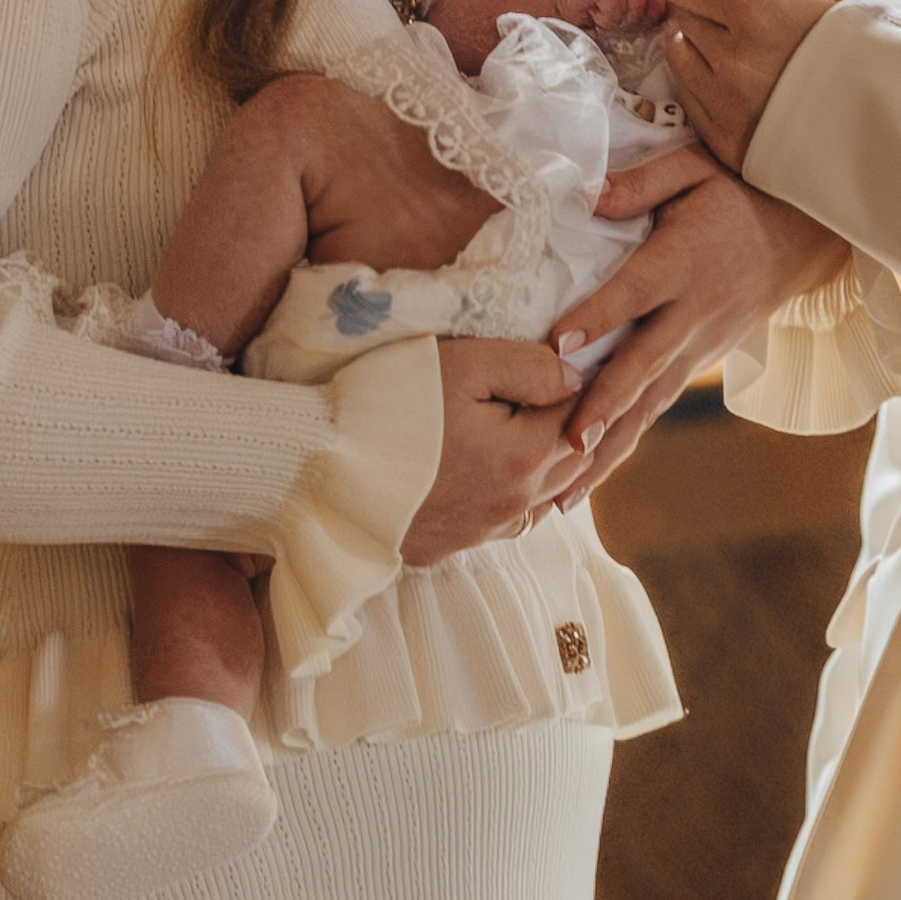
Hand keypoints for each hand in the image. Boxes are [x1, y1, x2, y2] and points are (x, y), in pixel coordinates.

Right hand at [401, 338, 580, 563]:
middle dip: (580, 420)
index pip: (582, 411)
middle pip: (575, 460)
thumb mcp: (463, 364)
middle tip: (575, 384)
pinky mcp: (451, 546)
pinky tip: (508, 469)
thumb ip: (529, 367)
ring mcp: (483, 532)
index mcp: (524, 456)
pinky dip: (524, 491)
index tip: (582, 352)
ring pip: (548, 496)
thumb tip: (577, 377)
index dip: (584, 377)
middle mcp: (514, 504)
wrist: (315, 471)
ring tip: (547, 422)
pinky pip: (512, 519)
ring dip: (556, 460)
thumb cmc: (387, 404)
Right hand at [548, 0, 659, 31]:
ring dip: (617, 20)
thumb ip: (654, 13)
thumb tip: (675, 24)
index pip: (668, 4)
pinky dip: (604, 19)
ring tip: (603, 8)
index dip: (650, 19)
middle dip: (634, 20)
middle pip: (655, 9)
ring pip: (637, 11)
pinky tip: (594, 7)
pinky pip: (617, 13)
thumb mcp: (633, 10)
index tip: (628, 13)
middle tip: (614, 12)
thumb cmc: (600, 5)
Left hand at [548, 144, 846, 491]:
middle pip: (644, 362)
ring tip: (566, 491)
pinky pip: (657, 407)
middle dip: (605, 405)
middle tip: (566, 443)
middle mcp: (693, 312)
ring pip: (650, 402)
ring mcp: (700, 346)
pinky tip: (589, 478)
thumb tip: (588, 196)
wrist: (798, 236)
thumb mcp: (694, 167)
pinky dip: (624, 443)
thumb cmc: (734, 194)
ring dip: (609, 446)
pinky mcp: (699, 365)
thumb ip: (642, 181)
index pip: (636, 291)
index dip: (598, 316)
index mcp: (684, 260)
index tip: (557, 344)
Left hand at [645, 0, 860, 173]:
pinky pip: (691, 98)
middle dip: (708, 2)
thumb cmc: (881, 50)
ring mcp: (725, 110)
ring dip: (704, 44)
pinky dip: (711, 84)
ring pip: (680, 53)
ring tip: (759, 52)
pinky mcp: (726, 146)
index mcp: (758, 14)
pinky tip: (757, 85)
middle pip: (681, 10)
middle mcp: (731, 64)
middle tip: (756, 12)